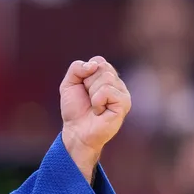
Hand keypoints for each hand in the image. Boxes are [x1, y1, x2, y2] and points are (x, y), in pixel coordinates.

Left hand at [59, 57, 131, 182]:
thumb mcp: (69, 84)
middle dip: (88, 83)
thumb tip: (94, 65)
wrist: (76, 132)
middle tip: (88, 99)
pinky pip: (108, 90)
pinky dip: (97, 101)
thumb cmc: (75, 110)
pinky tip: (99, 111)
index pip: (98, 61)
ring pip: (106, 78)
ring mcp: (123, 93)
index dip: (85, 74)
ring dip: (92, 94)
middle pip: (102, 67)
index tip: (83, 89)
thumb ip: (77, 67)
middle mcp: (117, 83)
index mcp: (107, 76)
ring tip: (94, 106)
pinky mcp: (124, 104)